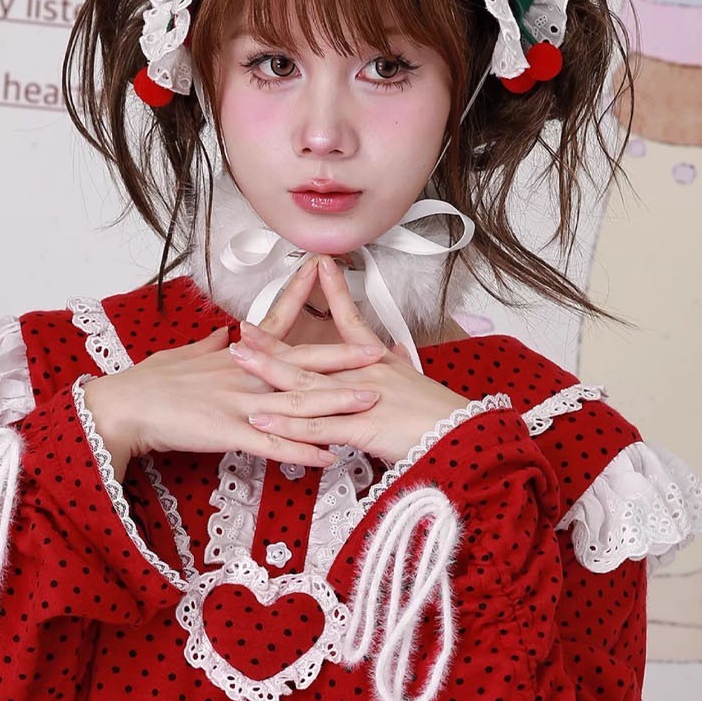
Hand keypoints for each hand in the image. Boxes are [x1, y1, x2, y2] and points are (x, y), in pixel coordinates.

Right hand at [82, 255, 389, 468]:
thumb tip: (225, 332)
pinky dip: (302, 450)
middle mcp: (243, 376)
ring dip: (336, 403)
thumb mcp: (182, 356)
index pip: (274, 324)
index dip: (301, 299)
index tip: (322, 272)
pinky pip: (273, 445)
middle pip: (301, 364)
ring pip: (297, 403)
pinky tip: (328, 455)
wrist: (123, 407)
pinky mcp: (228, 433)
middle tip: (378, 351)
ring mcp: (238, 404)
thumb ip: (208, 346)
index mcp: (234, 357)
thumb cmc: (147, 383)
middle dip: (343, 358)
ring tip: (370, 401)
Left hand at [231, 254, 469, 464]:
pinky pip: (316, 427)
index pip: (351, 322)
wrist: (461, 435)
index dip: (335, 292)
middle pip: (311, 354)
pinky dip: (287, 425)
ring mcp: (358, 400)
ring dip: (269, 372)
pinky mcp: (359, 428)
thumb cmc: (441, 414)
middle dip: (274, 341)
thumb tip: (394, 350)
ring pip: (304, 385)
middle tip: (244, 327)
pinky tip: (261, 422)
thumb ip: (400, 365)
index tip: (319, 265)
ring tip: (240, 361)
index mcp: (377, 364)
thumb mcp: (418, 382)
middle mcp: (363, 375)